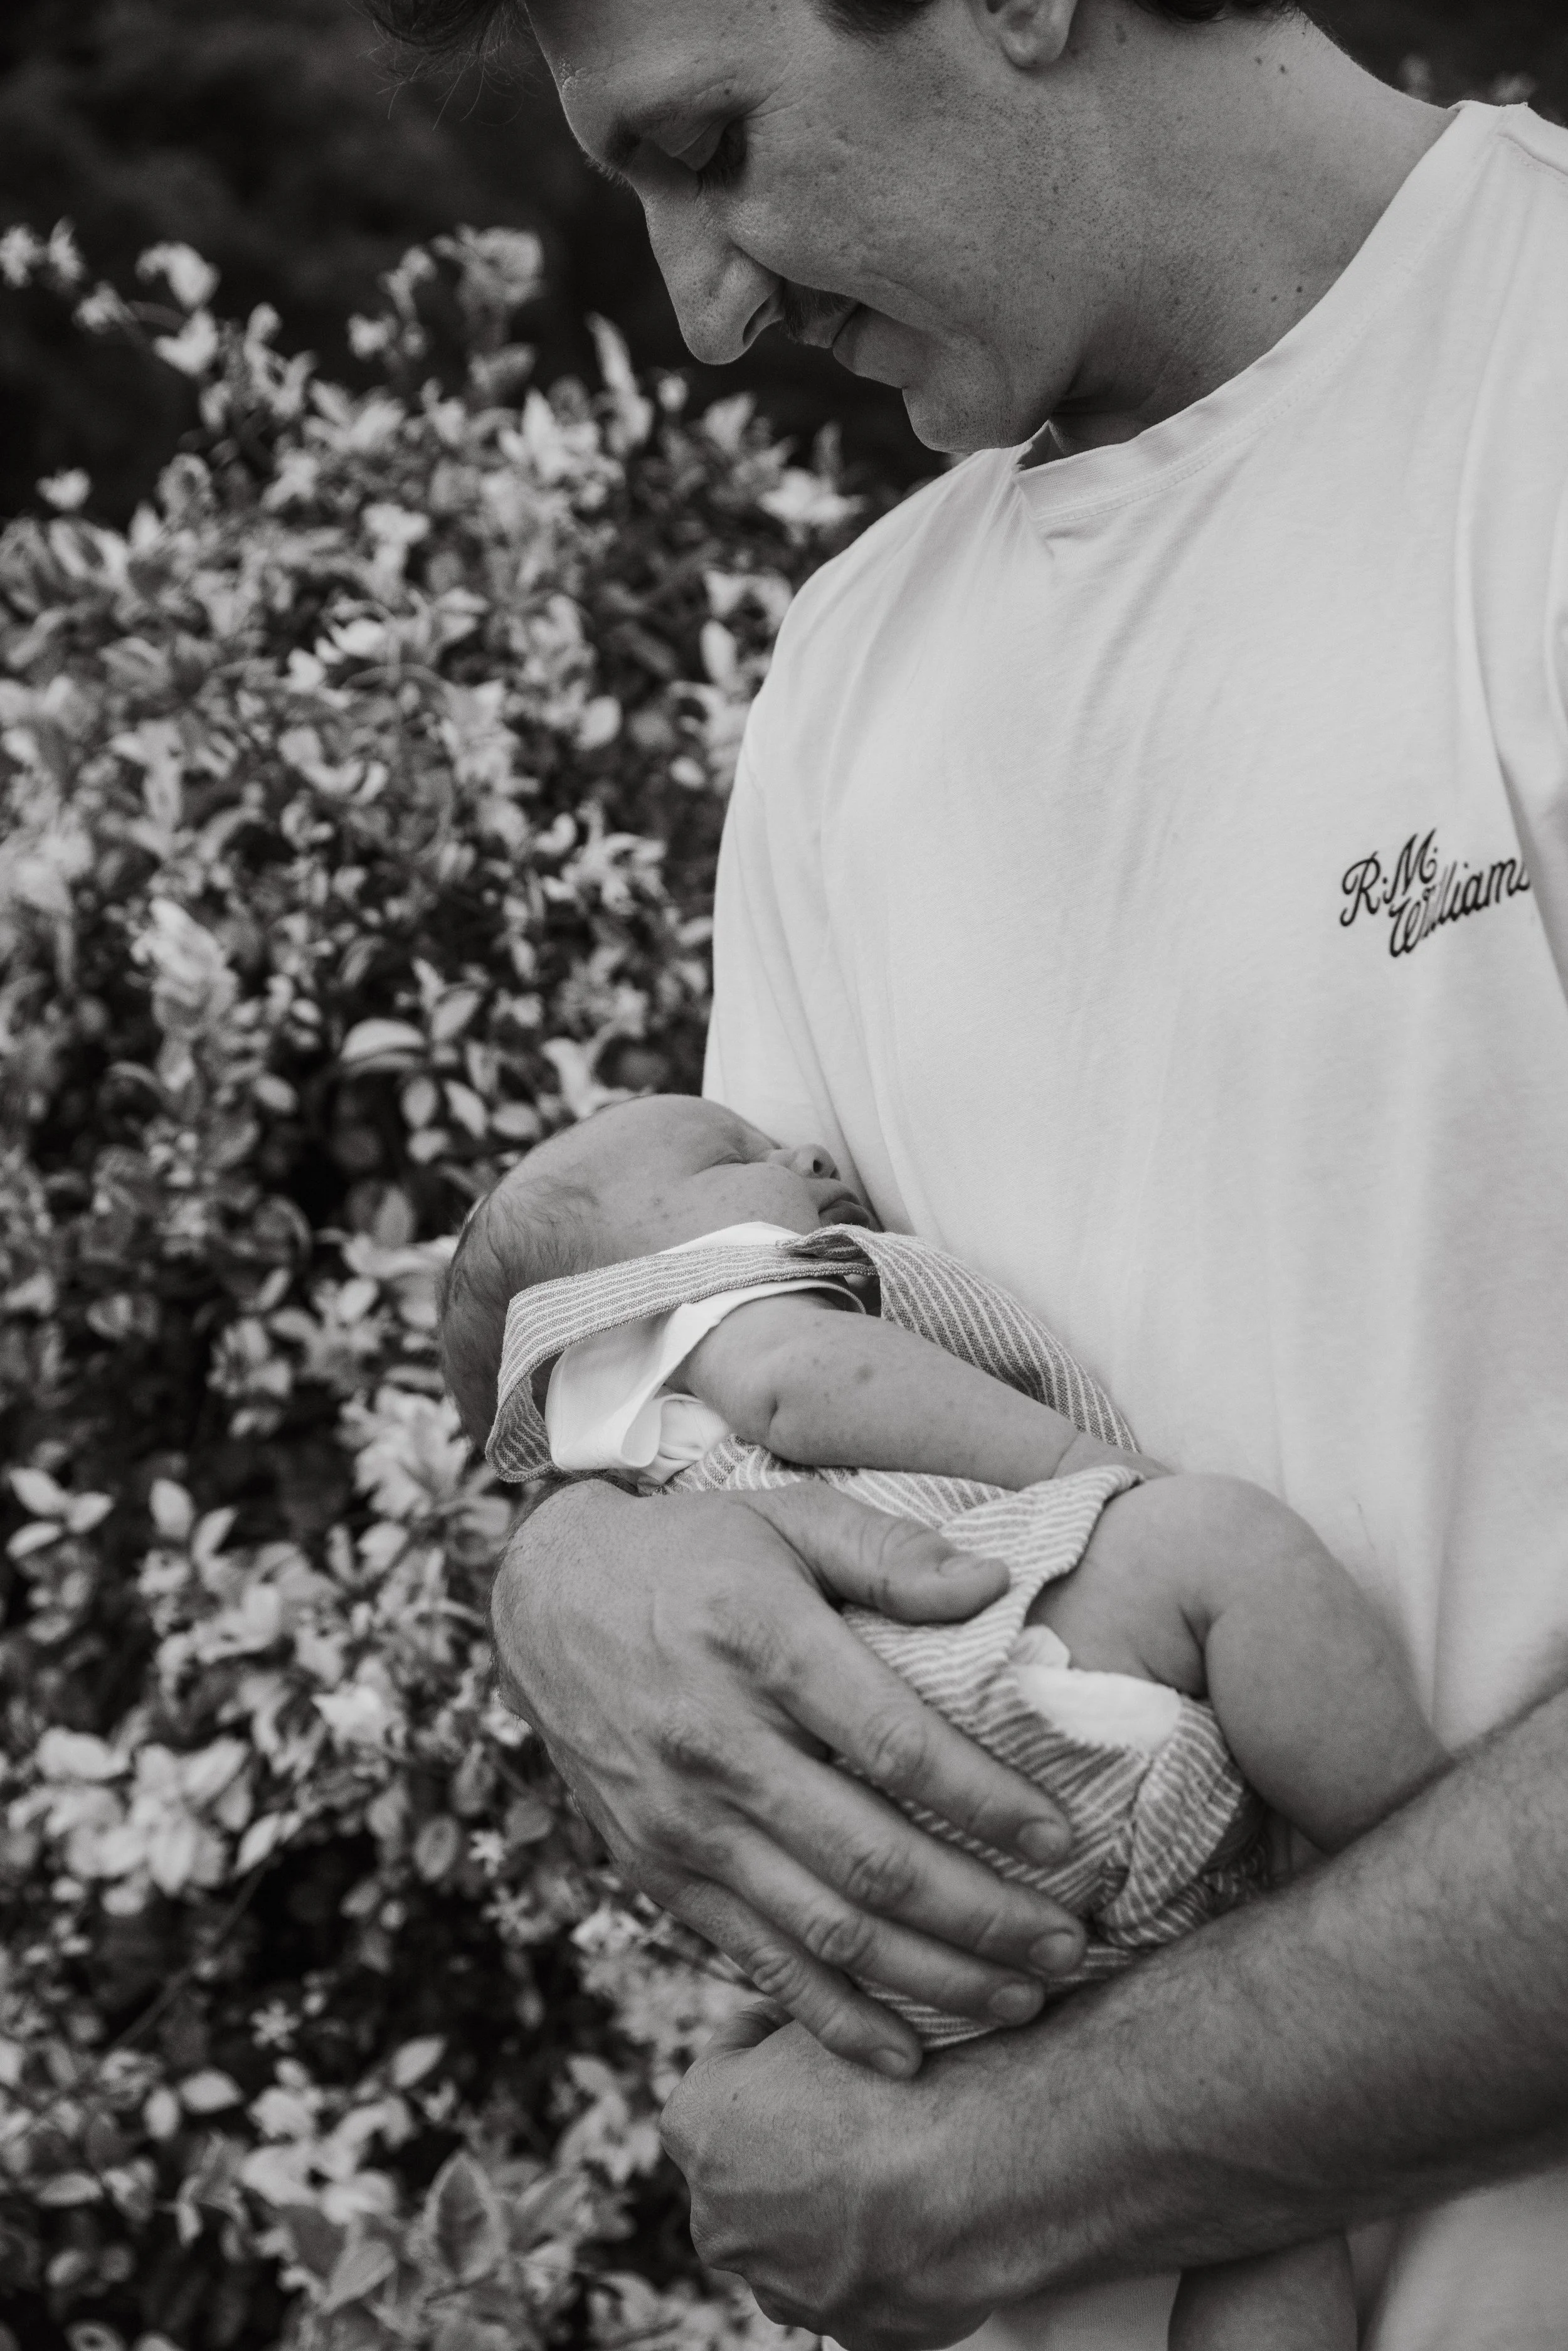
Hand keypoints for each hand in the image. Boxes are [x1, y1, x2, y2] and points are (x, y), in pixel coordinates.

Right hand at [492, 1478, 1086, 2074]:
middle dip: (982, 1917)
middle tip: (1067, 1946)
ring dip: (930, 1979)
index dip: (984, 1800)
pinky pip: (755, 1958)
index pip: (893, 1744)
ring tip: (1022, 2000)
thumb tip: (996, 1584)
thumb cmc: (693, 1552)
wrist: (547, 1600)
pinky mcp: (657, 1871)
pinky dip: (832, 2016)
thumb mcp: (788, 1515)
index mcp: (761, 1646)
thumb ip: (890, 1551)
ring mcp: (682, 1821)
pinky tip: (906, 2053)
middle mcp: (717, 1745)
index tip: (1060, 1838)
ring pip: (822, 1927)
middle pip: (869, 1858)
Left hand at [660, 2005, 1010, 2349]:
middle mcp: (722, 2222)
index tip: (809, 2028)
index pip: (720, 2069)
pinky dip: (885, 2253)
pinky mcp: (854, 2331)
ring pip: (799, 2238)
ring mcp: (786, 2287)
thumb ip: (795, 2024)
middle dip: (792, 2135)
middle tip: (857, 2100)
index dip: (769, 2040)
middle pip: (750, 2167)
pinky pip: (860, 2285)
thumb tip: (802, 2025)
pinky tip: (928, 2208)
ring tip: (901, 2157)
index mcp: (699, 2129)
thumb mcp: (829, 2010)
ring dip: (832, 2205)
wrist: (983, 2164)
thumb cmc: (895, 2075)